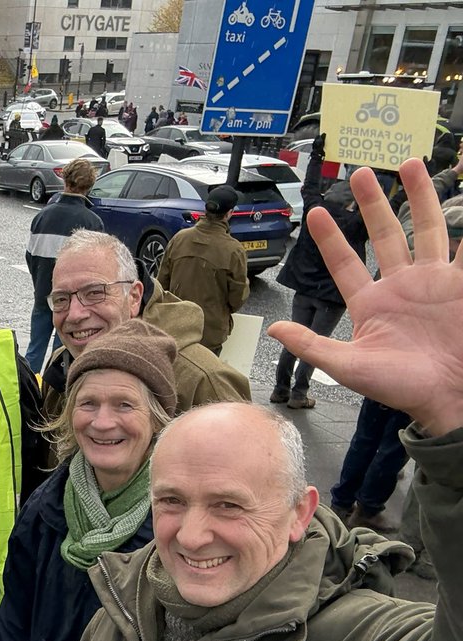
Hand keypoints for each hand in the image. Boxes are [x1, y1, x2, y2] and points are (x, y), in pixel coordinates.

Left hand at [268, 158, 462, 436]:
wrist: (450, 397)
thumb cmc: (399, 387)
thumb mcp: (348, 366)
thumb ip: (311, 345)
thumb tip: (273, 329)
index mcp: (371, 303)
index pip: (344, 262)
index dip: (331, 238)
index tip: (316, 212)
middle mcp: (402, 285)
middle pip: (385, 234)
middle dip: (374, 204)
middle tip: (362, 173)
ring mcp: (435, 282)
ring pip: (426, 228)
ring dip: (420, 197)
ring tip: (412, 165)